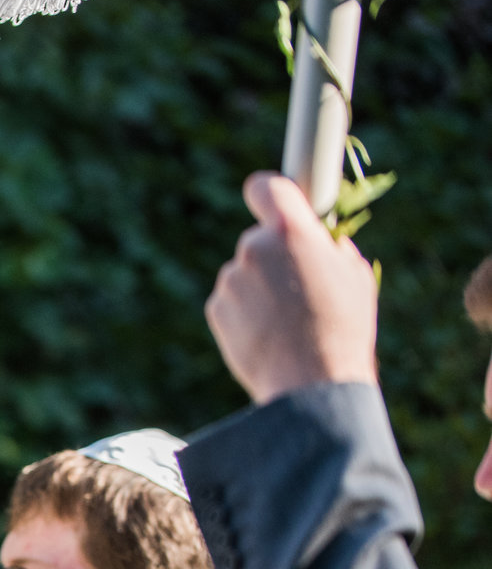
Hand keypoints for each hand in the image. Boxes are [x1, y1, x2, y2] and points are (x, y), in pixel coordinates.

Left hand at [205, 172, 378, 403]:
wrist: (309, 381)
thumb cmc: (342, 326)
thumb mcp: (353, 274)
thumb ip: (328, 247)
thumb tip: (319, 240)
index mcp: (291, 231)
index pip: (265, 188)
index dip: (268, 193)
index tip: (271, 201)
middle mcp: (254, 249)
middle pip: (259, 240)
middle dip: (275, 256)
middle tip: (300, 287)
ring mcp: (231, 280)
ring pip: (246, 272)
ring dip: (261, 287)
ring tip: (287, 319)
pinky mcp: (216, 308)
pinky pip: (232, 300)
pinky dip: (245, 311)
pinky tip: (268, 333)